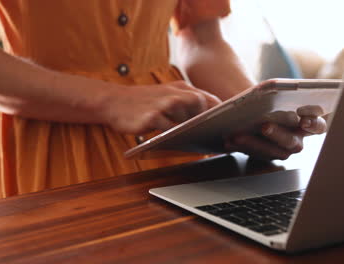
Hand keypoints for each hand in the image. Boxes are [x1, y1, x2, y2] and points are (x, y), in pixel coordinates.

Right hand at [104, 81, 221, 133]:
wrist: (113, 102)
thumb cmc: (143, 103)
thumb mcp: (165, 96)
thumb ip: (185, 104)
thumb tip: (208, 123)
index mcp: (181, 87)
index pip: (209, 98)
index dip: (221, 112)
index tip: (229, 125)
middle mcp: (174, 93)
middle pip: (201, 106)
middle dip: (209, 121)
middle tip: (216, 135)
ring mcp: (163, 104)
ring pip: (187, 118)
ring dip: (193, 130)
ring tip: (199, 140)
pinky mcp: (152, 117)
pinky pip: (169, 129)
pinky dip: (175, 136)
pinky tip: (178, 143)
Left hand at [225, 105, 326, 159]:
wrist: (256, 110)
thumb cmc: (272, 101)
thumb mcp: (277, 96)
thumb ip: (279, 95)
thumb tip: (270, 90)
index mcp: (307, 124)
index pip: (318, 126)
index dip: (313, 124)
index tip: (304, 120)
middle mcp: (297, 139)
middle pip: (292, 142)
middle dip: (278, 134)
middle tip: (264, 126)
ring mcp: (280, 150)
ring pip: (271, 152)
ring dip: (254, 144)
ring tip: (237, 135)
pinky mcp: (263, 155)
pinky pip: (252, 154)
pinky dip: (240, 147)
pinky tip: (228, 140)